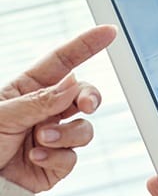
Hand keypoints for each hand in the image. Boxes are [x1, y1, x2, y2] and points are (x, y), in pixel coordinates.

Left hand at [0, 25, 115, 192]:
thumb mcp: (3, 115)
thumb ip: (41, 101)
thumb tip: (74, 84)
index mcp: (29, 90)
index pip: (62, 61)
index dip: (86, 45)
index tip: (108, 32)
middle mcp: (46, 110)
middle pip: (84, 95)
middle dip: (91, 97)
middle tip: (86, 105)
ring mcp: (54, 136)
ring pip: (84, 129)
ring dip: (66, 135)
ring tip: (41, 140)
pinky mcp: (57, 162)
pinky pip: (72, 157)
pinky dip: (55, 157)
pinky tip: (34, 158)